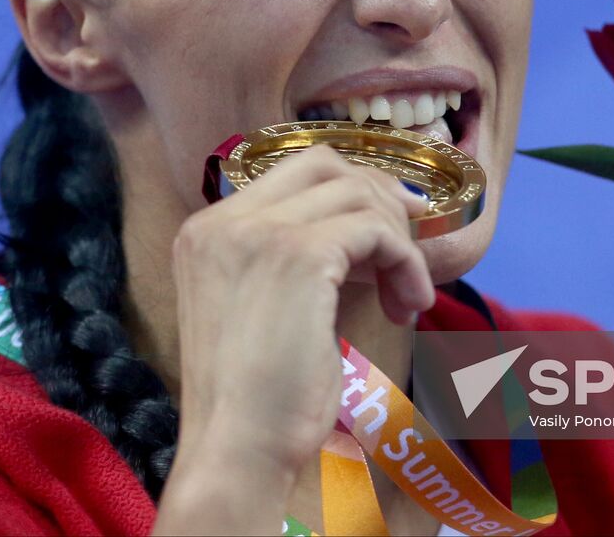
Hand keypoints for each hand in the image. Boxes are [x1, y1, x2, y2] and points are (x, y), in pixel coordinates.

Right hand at [168, 144, 433, 480]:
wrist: (236, 450)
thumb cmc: (256, 396)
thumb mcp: (262, 305)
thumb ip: (291, 258)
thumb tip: (364, 225)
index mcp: (207, 230)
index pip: (292, 170)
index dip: (351, 189)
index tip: (389, 227)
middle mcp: (225, 220)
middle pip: (324, 164)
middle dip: (378, 198)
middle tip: (406, 249)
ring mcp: (258, 233)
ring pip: (357, 194)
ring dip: (398, 241)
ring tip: (406, 296)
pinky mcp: (298, 255)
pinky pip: (376, 230)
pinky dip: (404, 262)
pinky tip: (406, 305)